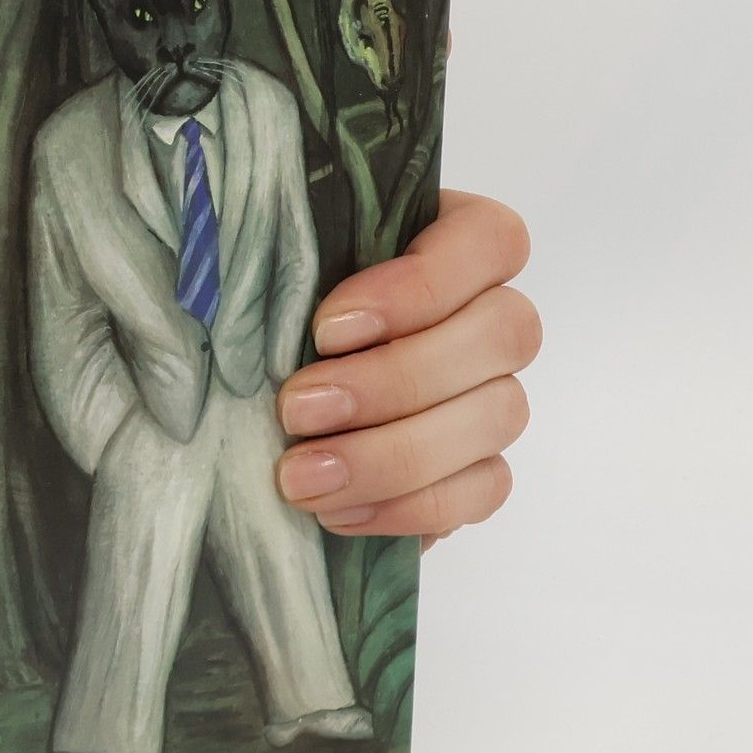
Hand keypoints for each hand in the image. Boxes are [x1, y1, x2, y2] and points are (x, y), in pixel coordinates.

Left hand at [275, 191, 538, 546]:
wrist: (254, 398)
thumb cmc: (264, 309)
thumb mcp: (264, 261)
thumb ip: (275, 249)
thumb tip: (249, 262)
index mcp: (454, 240)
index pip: (489, 241)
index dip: (419, 286)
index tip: (327, 329)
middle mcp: (490, 313)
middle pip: (503, 335)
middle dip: (394, 380)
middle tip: (297, 409)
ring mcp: (495, 392)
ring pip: (497, 416)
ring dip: (395, 453)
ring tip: (303, 476)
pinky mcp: (480, 467)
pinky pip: (484, 490)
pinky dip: (411, 506)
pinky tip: (339, 512)